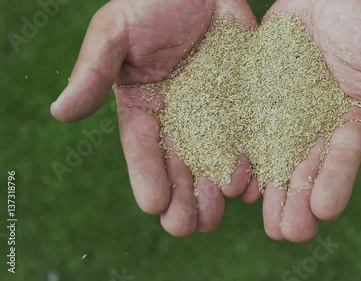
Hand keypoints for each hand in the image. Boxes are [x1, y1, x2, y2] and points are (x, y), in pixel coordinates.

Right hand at [50, 0, 256, 235]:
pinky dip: (249, 164)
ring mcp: (215, 112)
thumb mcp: (116, 31)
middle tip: (186, 226)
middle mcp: (179, 117)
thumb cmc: (152, 1)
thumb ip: (92, 70)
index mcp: (144, 107)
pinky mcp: (245, 103)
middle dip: (182, 198)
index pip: (142, 149)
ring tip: (217, 213)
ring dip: (215, 190)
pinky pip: (247, 139)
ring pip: (214, 160)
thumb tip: (60, 112)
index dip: (147, 178)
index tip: (153, 206)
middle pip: (179, 165)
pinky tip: (251, 185)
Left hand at [260, 0, 360, 241]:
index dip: (334, 184)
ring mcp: (282, 117)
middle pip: (304, 171)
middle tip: (288, 233)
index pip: (342, 160)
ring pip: (272, 160)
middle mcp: (313, 128)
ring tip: (262, 219)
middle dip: (296, 203)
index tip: (324, 210)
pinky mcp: (255, 103)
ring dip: (267, 192)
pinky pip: (246, 132)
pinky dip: (240, 157)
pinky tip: (233, 182)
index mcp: (349, 124)